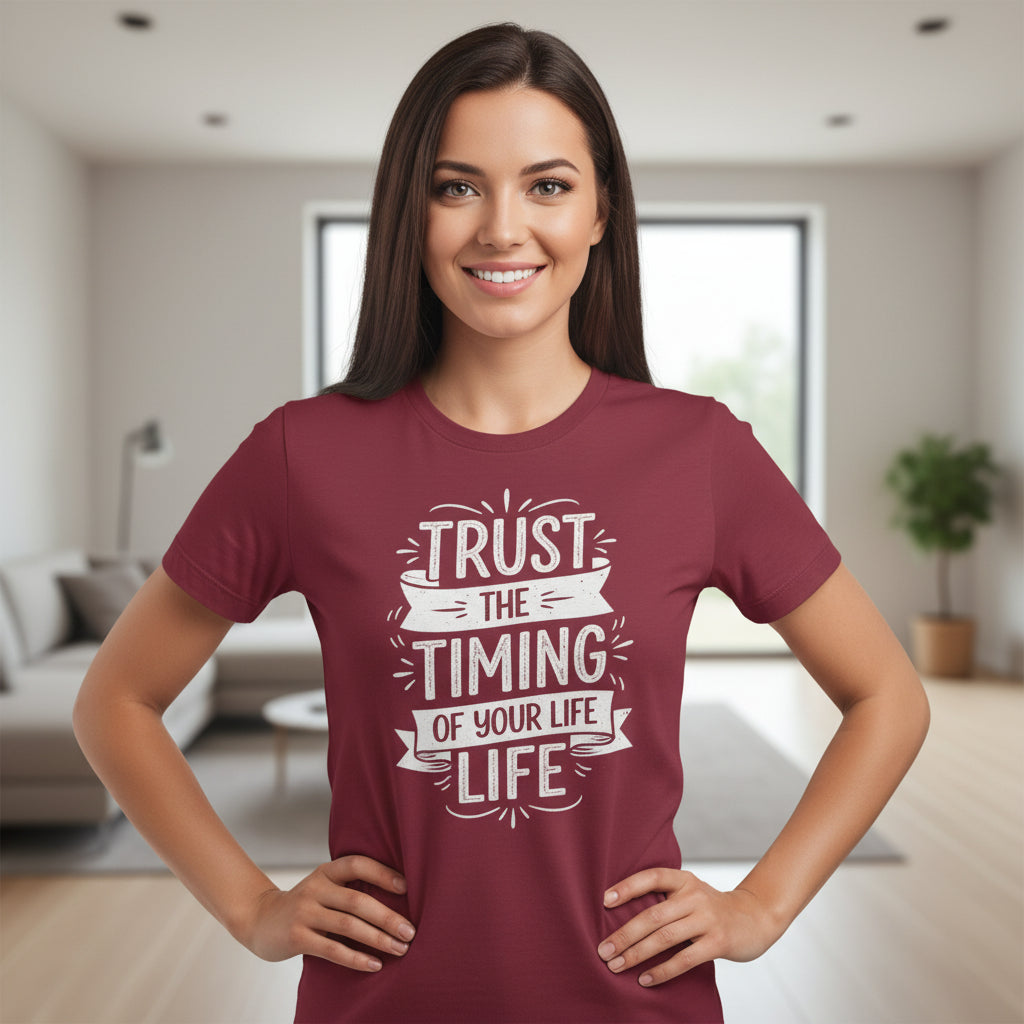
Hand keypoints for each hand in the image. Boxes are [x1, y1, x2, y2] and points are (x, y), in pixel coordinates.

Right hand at [241, 855, 415, 971]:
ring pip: (348, 926)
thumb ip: (348, 889)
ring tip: (400, 949)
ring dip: (378, 939)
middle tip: (411, 931)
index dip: (383, 873)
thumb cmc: (305, 905)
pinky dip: (357, 958)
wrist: (260, 920)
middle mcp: (315, 888)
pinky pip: (332, 950)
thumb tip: (398, 899)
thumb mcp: (323, 888)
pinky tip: (375, 964)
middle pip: (358, 900)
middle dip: (388, 917)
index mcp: (326, 872)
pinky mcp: (296, 937)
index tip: (407, 887)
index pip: (357, 864)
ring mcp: (304, 912)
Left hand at [597, 868, 782, 986]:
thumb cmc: (711, 909)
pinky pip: (685, 958)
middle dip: (624, 935)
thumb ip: (665, 899)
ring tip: (617, 966)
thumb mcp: (690, 894)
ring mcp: (707, 919)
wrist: (755, 918)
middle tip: (603, 950)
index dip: (628, 887)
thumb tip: (621, 917)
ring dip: (637, 954)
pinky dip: (663, 970)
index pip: (652, 877)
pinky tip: (646, 979)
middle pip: (653, 915)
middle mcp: (695, 896)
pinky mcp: (718, 942)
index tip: (604, 900)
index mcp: (684, 880)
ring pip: (665, 938)